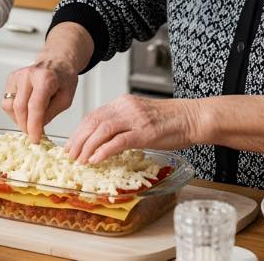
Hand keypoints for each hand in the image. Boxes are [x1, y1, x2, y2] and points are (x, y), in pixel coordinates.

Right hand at [2, 57, 78, 142]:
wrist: (57, 63)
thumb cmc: (63, 80)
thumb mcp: (66, 99)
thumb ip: (51, 113)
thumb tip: (36, 127)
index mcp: (46, 78)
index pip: (35, 106)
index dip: (34, 126)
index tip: (35, 139)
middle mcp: (28, 75)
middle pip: (20, 108)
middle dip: (26, 126)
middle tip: (34, 134)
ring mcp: (17, 76)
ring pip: (10, 106)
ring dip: (19, 120)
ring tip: (31, 121)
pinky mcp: (10, 79)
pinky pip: (7, 102)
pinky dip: (15, 112)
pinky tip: (26, 112)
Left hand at [64, 95, 201, 164]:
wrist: (192, 117)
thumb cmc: (170, 120)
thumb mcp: (140, 116)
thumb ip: (123, 123)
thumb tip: (104, 139)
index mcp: (123, 103)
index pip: (94, 115)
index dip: (79, 131)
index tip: (71, 145)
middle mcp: (126, 107)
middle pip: (93, 121)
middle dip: (78, 140)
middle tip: (70, 155)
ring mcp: (135, 119)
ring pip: (102, 130)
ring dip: (87, 147)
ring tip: (80, 160)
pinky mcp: (145, 132)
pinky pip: (119, 141)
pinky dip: (104, 151)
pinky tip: (96, 160)